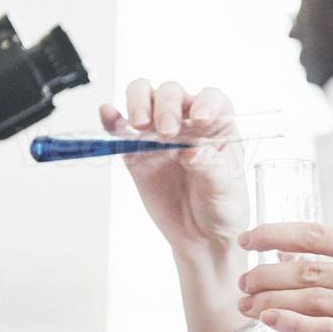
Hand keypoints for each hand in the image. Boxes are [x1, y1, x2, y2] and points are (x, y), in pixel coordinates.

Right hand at [99, 80, 248, 261]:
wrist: (201, 236)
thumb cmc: (222, 207)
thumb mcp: (224, 189)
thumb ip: (209, 166)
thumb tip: (190, 149)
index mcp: (218, 125)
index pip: (211, 99)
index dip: (205, 102)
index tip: (200, 119)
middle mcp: (188, 122)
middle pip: (172, 94)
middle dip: (166, 106)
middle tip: (166, 131)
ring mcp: (160, 135)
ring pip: (145, 100)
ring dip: (139, 103)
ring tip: (140, 124)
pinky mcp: (137, 153)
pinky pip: (121, 130)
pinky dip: (112, 119)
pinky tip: (108, 114)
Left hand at [236, 222, 332, 331]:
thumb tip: (296, 258)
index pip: (319, 234)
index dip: (276, 234)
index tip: (247, 238)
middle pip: (310, 268)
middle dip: (266, 274)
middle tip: (240, 282)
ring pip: (315, 300)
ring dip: (272, 301)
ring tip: (246, 305)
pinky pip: (332, 331)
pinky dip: (296, 326)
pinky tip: (270, 323)